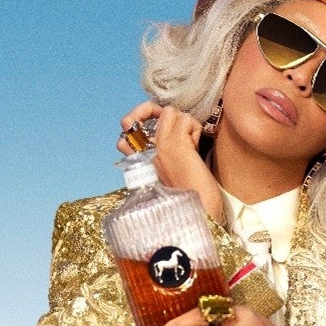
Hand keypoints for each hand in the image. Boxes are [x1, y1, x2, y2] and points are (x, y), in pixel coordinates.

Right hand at [118, 102, 222, 220]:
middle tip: (171, 124)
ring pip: (167, 112)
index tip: (157, 130)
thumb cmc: (192, 198)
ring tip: (191, 145)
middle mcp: (147, 154)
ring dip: (184, 123)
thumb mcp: (173, 174)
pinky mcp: (177, 146)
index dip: (138, 122)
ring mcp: (161, 148)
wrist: (201, 214)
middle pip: (138, 115)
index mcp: (142, 164)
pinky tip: (197, 148)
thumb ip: (167, 155)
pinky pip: (184, 118)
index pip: (125, 133)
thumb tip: (175, 130)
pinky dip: (195, 128)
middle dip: (154, 111)